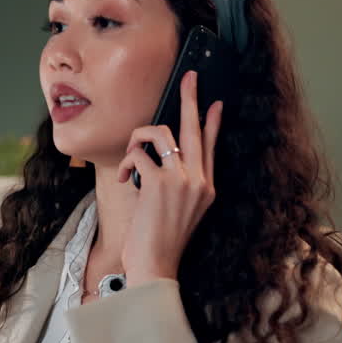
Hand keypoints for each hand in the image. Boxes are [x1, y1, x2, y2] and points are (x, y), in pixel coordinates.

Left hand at [115, 70, 222, 283]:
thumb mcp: (178, 212)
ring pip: (160, 134)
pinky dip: (127, 163)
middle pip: (195, 128)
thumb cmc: (159, 242)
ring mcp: (182, 180)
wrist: (156, 266)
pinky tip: (126, 179)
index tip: (215, 103)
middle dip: (190, 98)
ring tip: (131, 161)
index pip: (212, 146)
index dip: (212, 122)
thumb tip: (159, 163)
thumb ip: (176, 186)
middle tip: (189, 77)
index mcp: (206, 188)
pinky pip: (139, 154)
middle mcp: (199, 180)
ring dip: (138, 140)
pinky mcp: (160, 183)